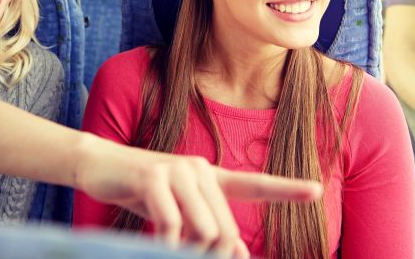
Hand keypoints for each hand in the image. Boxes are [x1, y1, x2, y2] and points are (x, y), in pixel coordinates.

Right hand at [75, 138, 322, 257]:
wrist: (98, 165)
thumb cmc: (139, 192)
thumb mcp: (176, 212)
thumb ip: (207, 227)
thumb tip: (238, 252)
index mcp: (209, 177)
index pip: (254, 184)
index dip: (286, 189)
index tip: (316, 190)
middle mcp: (199, 168)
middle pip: (225, 231)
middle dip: (210, 256)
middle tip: (182, 254)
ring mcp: (177, 169)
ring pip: (205, 231)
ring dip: (188, 252)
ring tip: (166, 246)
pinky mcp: (154, 176)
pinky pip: (174, 226)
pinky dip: (166, 245)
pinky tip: (155, 243)